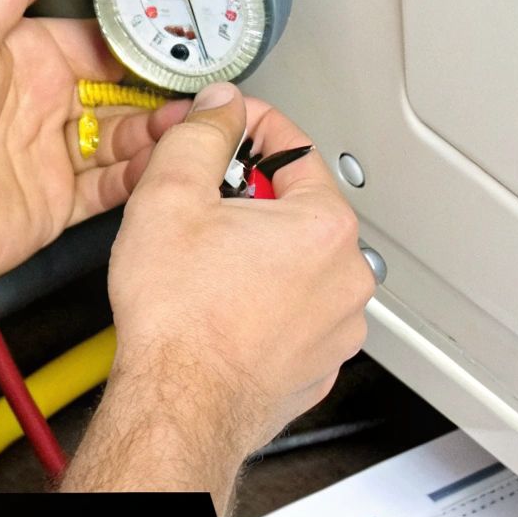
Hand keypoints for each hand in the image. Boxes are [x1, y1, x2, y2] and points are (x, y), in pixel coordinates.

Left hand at [0, 0, 164, 294]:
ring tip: (190, 126)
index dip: (136, 40)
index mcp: (17, 58)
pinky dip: (141, 179)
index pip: (93, 41)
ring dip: (159, 133)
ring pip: (123, 140)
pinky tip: (163, 166)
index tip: (176, 37)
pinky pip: (110, 188)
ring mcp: (45, 156)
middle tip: (199, 87)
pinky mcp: (52, 204)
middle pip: (118, 92)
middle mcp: (34, 105)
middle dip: (159, 90)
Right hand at [105, 83, 374, 454]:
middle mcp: (346, 276)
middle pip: (296, 207)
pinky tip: (219, 308)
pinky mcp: (317, 366)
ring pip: (296, 264)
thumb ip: (202, 136)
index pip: (293, 147)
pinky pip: (293, 314)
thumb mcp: (171, 196)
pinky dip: (262, 303)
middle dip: (247, 197)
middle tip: (198, 204)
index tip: (219, 126)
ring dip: (257, 252)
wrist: (178, 407)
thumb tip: (220, 109)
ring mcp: (337, 327)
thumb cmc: (179, 319)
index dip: (245, 127)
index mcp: (324, 225)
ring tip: (204, 265)